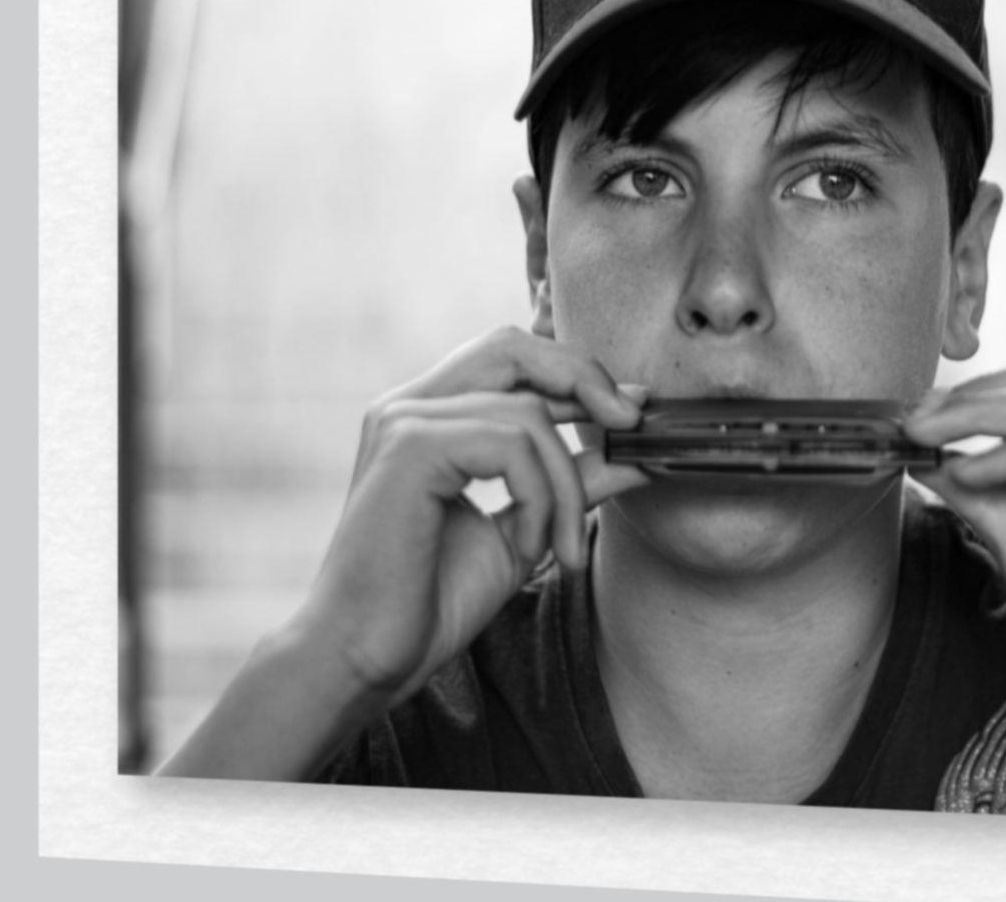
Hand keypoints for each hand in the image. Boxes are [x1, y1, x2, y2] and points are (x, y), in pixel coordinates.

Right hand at [298, 325, 649, 707]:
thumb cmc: (433, 601)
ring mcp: (403, 421)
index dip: (578, 375)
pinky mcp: (408, 447)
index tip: (634, 412)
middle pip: (512, 347)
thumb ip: (572, 485)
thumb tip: (637, 453)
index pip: (510, 358)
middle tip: (630, 426)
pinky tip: (526, 545)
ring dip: (564, 486)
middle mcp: (410, 406)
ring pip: (527, 414)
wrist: (368, 658)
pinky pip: (511, 444)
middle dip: (584, 377)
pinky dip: (539, 496)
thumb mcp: (526, 530)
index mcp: (430, 418)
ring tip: (560, 547)